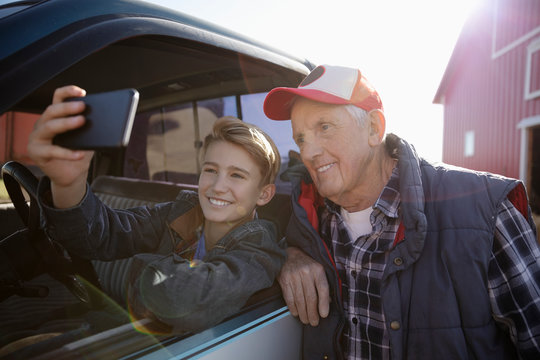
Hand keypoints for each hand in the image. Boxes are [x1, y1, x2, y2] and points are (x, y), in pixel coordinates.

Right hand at [27, 85, 93, 207]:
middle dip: (67, 107)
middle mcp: (42, 124)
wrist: (73, 175)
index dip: (67, 92)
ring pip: (49, 127)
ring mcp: (37, 138)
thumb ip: (91, 128)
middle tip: (82, 106)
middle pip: (52, 110)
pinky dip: (67, 153)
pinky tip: (79, 153)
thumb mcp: (88, 138)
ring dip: (66, 123)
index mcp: (54, 117)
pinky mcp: (37, 153)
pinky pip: (52, 151)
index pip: (57, 98)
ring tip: (81, 122)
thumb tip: (105, 119)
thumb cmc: (79, 152)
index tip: (81, 92)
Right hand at [278, 246, 329, 325]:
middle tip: (314, 322)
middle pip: (311, 297)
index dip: (324, 304)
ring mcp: (294, 276)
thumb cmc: (305, 264)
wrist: (288, 254)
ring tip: (306, 320)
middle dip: (313, 313)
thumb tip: (327, 302)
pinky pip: (289, 298)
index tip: (323, 314)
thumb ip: (322, 284)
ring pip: (300, 300)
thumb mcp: (318, 269)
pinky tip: (296, 313)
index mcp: (317, 269)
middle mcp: (306, 272)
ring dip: (303, 313)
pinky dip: (293, 308)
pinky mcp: (284, 280)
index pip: (323, 288)